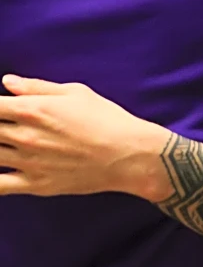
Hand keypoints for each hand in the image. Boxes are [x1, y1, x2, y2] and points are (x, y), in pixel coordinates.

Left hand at [0, 75, 170, 199]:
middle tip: (6, 125)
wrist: (126, 153)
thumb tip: (7, 82)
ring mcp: (27, 162)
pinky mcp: (34, 184)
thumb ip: (37, 87)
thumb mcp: (76, 93)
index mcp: (33, 109)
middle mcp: (24, 136)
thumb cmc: (106, 118)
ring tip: (5, 143)